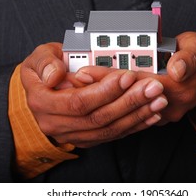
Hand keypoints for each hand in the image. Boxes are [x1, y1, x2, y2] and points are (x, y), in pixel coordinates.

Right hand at [20, 43, 167, 147]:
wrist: (41, 91)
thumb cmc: (42, 71)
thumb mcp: (38, 57)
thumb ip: (45, 63)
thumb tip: (55, 75)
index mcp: (43, 102)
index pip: (78, 101)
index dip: (105, 90)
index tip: (127, 76)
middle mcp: (57, 123)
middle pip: (98, 117)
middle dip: (129, 102)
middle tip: (152, 87)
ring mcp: (73, 134)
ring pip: (108, 129)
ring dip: (137, 115)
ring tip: (158, 100)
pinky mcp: (87, 138)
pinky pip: (113, 135)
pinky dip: (134, 125)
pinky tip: (151, 115)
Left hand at [77, 32, 195, 125]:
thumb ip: (189, 57)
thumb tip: (176, 70)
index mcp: (179, 87)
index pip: (137, 82)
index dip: (109, 77)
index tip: (85, 70)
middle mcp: (168, 105)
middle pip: (126, 97)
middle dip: (98, 87)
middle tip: (75, 77)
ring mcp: (162, 113)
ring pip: (126, 106)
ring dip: (102, 96)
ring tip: (79, 85)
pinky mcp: (155, 114)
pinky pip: (131, 110)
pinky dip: (113, 101)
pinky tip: (95, 94)